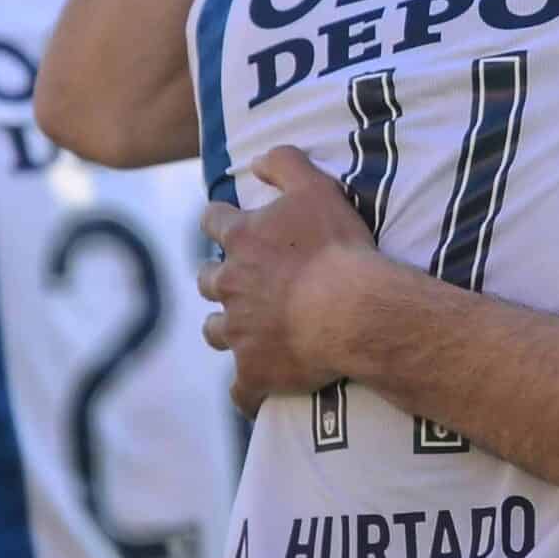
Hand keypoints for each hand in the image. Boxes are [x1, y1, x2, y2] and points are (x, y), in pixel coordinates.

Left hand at [201, 146, 381, 409]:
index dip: (219, 221)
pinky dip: (247, 394)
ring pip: (216, 332)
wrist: (350, 310)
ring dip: (226, 330)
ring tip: (243, 332)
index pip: (213, 222)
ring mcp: (240, 332)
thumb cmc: (335, 248)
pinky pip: (241, 391)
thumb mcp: (315, 188)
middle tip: (238, 281)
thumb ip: (284, 163)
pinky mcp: (254, 372)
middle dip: (219, 279)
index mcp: (243, 240)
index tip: (226, 224)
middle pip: (208, 280)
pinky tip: (255, 397)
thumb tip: (255, 160)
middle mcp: (231, 285)